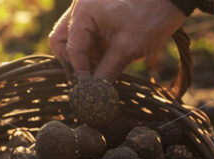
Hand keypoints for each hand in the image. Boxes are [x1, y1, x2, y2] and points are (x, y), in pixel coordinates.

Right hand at [49, 0, 186, 80]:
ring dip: (86, 57)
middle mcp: (82, 7)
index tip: (88, 89)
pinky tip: (110, 59)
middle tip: (90, 78)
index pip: (71, 47)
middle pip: (62, 40)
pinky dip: (95, 49)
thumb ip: (107, 71)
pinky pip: (89, 34)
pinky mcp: (100, 13)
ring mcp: (90, 9)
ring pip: (75, 38)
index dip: (79, 71)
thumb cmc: (152, 14)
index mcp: (84, 10)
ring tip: (104, 69)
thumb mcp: (128, 47)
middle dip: (75, 61)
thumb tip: (94, 94)